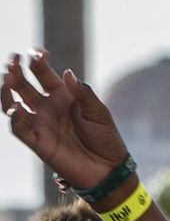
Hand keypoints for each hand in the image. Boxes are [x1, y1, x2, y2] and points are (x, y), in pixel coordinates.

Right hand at [0, 54, 132, 194]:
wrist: (108, 168)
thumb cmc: (105, 138)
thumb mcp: (99, 113)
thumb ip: (83, 93)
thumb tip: (67, 73)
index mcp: (62, 96)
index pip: (42, 73)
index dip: (37, 61)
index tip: (38, 52)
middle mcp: (47, 107)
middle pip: (24, 85)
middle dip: (16, 72)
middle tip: (13, 60)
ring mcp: (40, 123)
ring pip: (15, 104)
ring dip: (8, 92)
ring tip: (7, 79)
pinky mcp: (38, 142)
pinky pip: (20, 129)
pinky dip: (15, 119)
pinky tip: (17, 108)